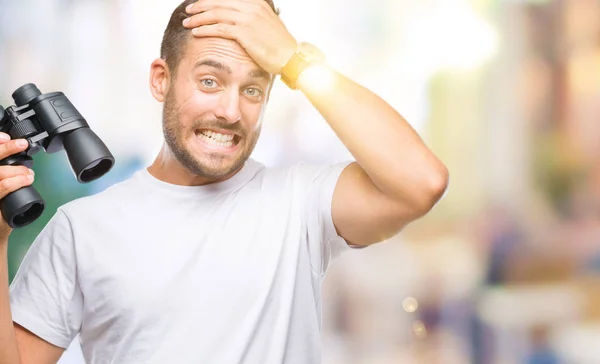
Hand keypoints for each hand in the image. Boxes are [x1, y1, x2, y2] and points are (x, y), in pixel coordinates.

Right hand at [0, 133, 34, 240]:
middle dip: (7, 149)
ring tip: (28, 172)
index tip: (6, 137)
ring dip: (17, 169)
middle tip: (21, 144)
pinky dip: (16, 181)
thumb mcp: (2, 188)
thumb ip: (6, 174)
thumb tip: (18, 158)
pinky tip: (27, 179)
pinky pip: (2, 187)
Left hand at [183, 0, 297, 74]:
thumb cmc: (280, 46)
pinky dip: (205, 29)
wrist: (291, 58)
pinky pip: (219, 28)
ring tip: (187, 22)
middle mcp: (252, 7)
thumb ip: (255, 18)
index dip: (211, 1)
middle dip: (201, 6)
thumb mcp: (268, 25)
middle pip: (219, 3)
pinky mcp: (245, 33)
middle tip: (189, 11)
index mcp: (257, 3)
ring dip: (199, 18)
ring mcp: (248, 19)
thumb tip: (241, 21)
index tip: (200, 5)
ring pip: (216, 14)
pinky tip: (196, 32)